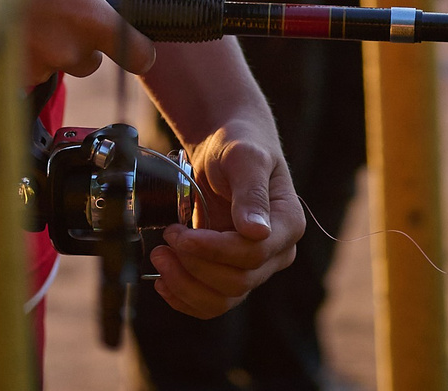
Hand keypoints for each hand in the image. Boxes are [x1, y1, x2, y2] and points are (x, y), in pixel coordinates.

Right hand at [21, 0, 151, 86]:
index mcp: (89, 18)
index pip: (137, 53)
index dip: (139, 51)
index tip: (139, 48)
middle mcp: (68, 51)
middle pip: (88, 62)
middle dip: (76, 45)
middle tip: (54, 17)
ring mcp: (37, 70)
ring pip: (52, 67)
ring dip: (43, 50)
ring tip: (20, 20)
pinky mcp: (9, 81)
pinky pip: (24, 73)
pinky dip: (18, 59)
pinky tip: (6, 33)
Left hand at [149, 113, 305, 316]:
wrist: (224, 145)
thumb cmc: (239, 143)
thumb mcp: (244, 157)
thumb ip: (251, 192)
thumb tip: (257, 232)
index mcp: (287, 224)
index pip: (253, 254)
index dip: (213, 250)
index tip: (180, 233)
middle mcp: (276, 252)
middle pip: (237, 281)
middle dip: (195, 265)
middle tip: (166, 239)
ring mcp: (254, 266)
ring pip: (223, 300)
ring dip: (186, 286)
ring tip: (160, 258)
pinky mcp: (230, 272)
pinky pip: (211, 302)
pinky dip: (185, 298)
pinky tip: (163, 282)